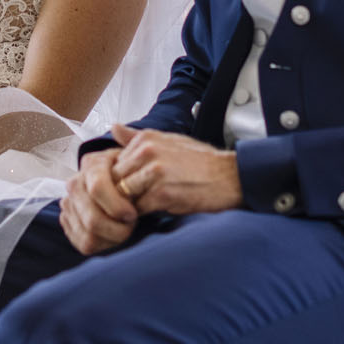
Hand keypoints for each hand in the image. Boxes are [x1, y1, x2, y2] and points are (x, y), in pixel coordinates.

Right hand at [61, 148, 138, 254]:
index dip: (116, 205)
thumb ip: (131, 143)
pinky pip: (83, 242)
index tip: (133, 214)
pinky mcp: (70, 223)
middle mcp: (75, 183)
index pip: (97, 188)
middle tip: (131, 226)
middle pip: (91, 217)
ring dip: (111, 237)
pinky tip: (114, 239)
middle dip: (115, 227)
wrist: (128, 190)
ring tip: (125, 232)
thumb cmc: (138, 173)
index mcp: (91, 165)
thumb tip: (116, 127)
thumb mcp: (138, 156)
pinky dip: (102, 245)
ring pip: (88, 233)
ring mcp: (70, 204)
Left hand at [109, 123, 242, 214]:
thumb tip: (114, 127)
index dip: (118, 179)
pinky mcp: (162, 194)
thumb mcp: (169, 140)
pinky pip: (138, 209)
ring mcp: (154, 173)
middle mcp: (147, 152)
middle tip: (132, 202)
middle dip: (120, 193)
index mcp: (146, 139)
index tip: (129, 188)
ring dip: (130, 205)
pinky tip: (153, 212)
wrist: (230, 177)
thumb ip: (137, 137)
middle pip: (115, 179)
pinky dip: (142, 215)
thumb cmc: (201, 161)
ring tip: (143, 208)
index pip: (113, 163)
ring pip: (123, 195)